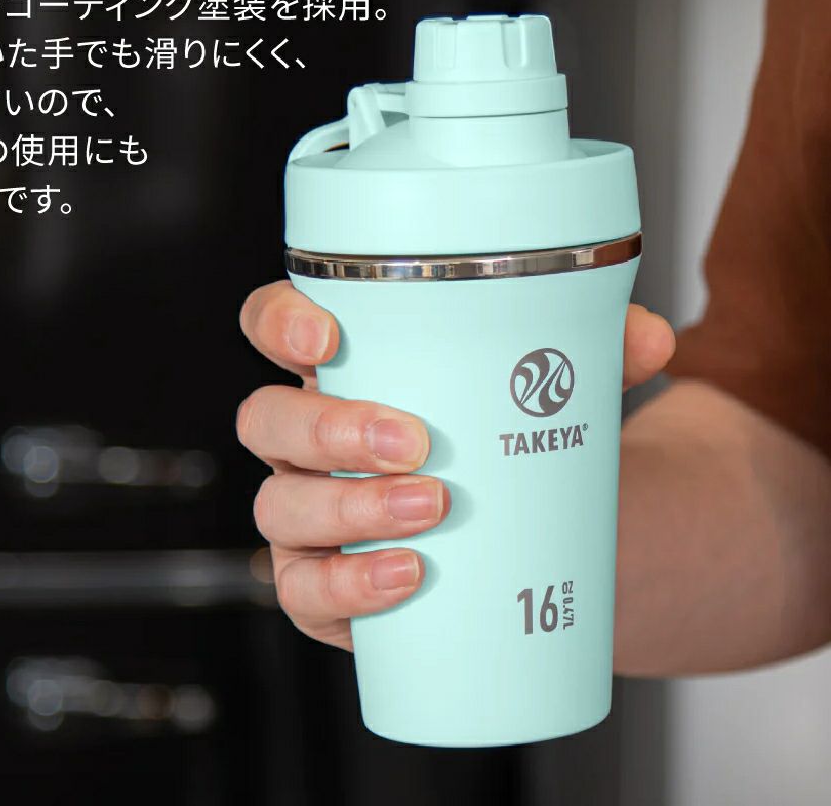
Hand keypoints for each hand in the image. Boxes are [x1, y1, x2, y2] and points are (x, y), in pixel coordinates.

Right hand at [237, 280, 674, 650]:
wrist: (531, 545)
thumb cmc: (509, 448)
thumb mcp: (548, 392)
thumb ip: (596, 355)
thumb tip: (650, 335)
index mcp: (344, 371)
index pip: (276, 326)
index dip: (280, 324)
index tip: (329, 336)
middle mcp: (309, 439)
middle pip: (267, 420)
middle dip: (328, 428)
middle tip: (413, 441)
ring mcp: (307, 512)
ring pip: (280, 503)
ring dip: (347, 507)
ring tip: (431, 509)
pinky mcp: (323, 585)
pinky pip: (303, 591)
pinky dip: (347, 587)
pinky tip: (406, 578)